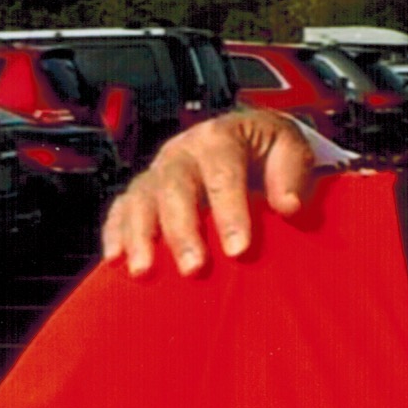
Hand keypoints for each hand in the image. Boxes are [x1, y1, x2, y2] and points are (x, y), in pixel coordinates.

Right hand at [103, 108, 317, 276]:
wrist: (247, 140)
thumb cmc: (268, 151)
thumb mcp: (290, 147)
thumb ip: (292, 171)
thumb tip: (288, 205)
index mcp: (220, 137)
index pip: (222, 172)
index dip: (229, 211)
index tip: (238, 249)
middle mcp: (183, 151)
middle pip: (174, 187)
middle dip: (182, 230)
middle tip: (194, 269)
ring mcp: (159, 171)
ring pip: (141, 198)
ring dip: (140, 235)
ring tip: (144, 269)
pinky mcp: (143, 191)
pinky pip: (121, 208)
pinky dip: (115, 232)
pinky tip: (114, 259)